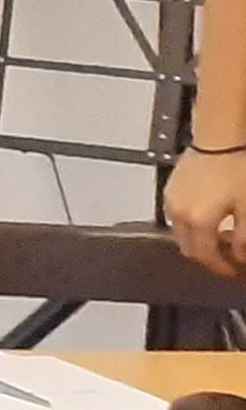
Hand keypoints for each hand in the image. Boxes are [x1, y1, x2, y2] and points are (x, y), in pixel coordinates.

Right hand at [172, 147, 245, 277]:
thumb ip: (244, 237)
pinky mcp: (171, 189)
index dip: (222, 268)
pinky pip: (177, 216)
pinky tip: (208, 217)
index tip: (234, 271)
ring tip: (219, 236)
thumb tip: (241, 255)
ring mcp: (172, 200)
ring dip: (198, 240)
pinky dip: (191, 224)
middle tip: (227, 257)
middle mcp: (179, 214)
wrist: (220, 139)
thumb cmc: (236, 169)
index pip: (206, 257)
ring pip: (181, 233)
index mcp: (198, 221)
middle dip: (208, 257)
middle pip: (189, 249)